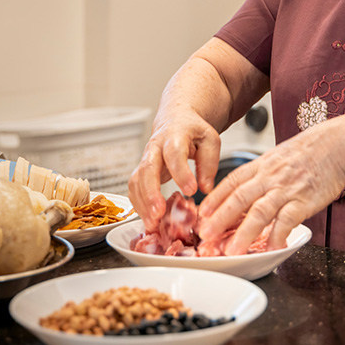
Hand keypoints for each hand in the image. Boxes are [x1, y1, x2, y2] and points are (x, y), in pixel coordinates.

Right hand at [127, 111, 220, 231]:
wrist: (176, 120)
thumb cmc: (194, 131)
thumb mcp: (210, 140)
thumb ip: (209, 163)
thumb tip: (205, 188)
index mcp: (175, 136)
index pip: (174, 153)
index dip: (181, 172)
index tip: (191, 190)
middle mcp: (155, 147)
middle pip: (147, 168)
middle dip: (151, 192)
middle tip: (159, 212)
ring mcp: (145, 159)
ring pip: (137, 181)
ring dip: (142, 204)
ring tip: (153, 224)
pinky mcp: (141, 171)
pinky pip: (134, 188)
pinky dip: (139, 206)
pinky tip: (148, 219)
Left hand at [197, 124, 344, 254]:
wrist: (338, 144)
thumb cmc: (310, 152)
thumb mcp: (278, 156)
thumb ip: (262, 173)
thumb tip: (246, 192)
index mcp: (261, 165)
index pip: (231, 182)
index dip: (215, 199)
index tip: (201, 213)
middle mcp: (270, 177)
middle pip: (239, 198)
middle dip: (219, 218)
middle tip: (204, 235)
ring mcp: (286, 189)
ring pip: (259, 212)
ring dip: (243, 233)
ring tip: (231, 250)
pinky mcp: (304, 200)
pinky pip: (288, 220)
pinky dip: (278, 235)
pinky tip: (272, 248)